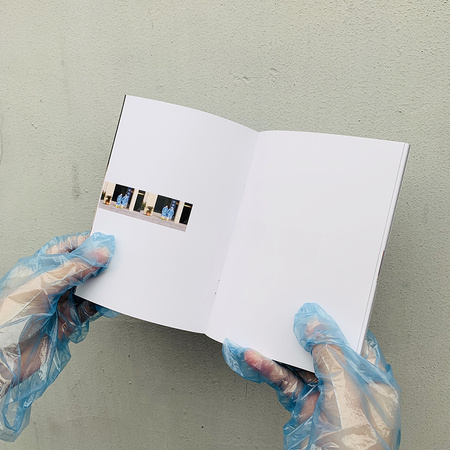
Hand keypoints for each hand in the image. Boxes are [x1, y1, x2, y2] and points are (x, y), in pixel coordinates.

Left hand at [0, 232, 114, 440]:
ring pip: (88, 288)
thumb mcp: (41, 286)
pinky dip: (101, 304)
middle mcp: (51, 284)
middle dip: (96, 263)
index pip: (65, 249)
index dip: (83, 243)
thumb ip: (72, 270)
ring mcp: (61, 303)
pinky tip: (107, 300)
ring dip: (101, 285)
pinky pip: (90, 308)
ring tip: (113, 279)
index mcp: (39, 269)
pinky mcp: (69, 320)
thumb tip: (97, 255)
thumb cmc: (8, 319)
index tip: (102, 242)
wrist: (4, 358)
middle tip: (113, 260)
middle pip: (80, 268)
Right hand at [223, 303, 400, 449]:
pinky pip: (284, 382)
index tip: (313, 308)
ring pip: (298, 365)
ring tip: (257, 340)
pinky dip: (269, 370)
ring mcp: (324, 397)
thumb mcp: (346, 394)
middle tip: (281, 319)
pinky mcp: (303, 407)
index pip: (353, 339)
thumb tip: (315, 323)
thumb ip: (330, 355)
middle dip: (298, 336)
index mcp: (372, 380)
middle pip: (321, 349)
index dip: (333, 322)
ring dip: (276, 353)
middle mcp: (349, 387)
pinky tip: (256, 360)